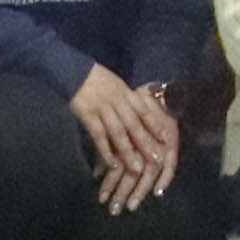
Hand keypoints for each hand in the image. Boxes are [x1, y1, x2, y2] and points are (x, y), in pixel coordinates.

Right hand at [64, 64, 178, 212]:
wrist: (73, 70)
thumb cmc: (96, 79)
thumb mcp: (117, 85)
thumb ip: (128, 99)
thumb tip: (141, 114)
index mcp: (126, 93)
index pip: (145, 110)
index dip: (156, 125)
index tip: (166, 139)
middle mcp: (117, 101)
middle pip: (134, 124)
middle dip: (146, 143)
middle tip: (157, 159)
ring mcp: (102, 108)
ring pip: (118, 132)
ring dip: (128, 151)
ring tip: (136, 168)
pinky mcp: (87, 114)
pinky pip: (98, 134)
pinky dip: (105, 149)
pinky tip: (111, 163)